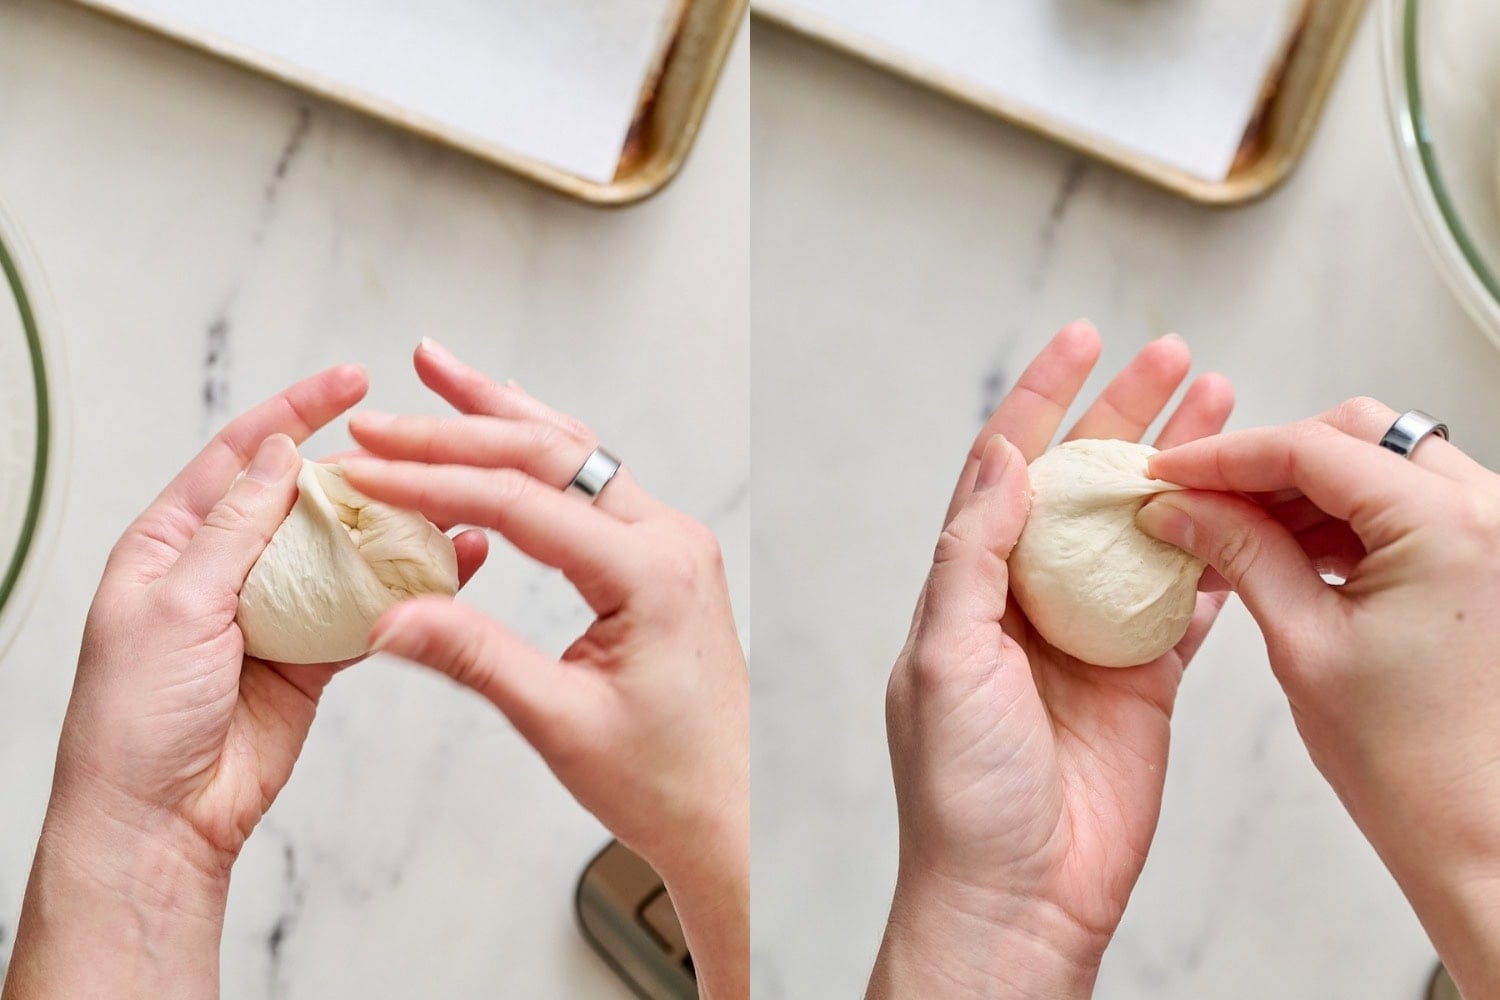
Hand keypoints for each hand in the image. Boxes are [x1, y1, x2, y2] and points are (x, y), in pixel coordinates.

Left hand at [2, 366, 486, 998]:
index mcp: (173, 543)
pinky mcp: (315, 656)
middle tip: (416, 451)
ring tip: (446, 502)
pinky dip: (405, 589)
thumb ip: (235, 528)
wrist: (161, 819)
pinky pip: (367, 608)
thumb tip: (278, 453)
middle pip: (304, 498)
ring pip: (344, 552)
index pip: (242, 456)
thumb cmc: (135, 716)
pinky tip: (446, 567)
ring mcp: (275, 612)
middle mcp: (227, 569)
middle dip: (359, 472)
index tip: (352, 381)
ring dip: (391, 529)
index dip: (296, 412)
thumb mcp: (176, 603)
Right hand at [340, 339, 747, 999]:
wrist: (732, 812)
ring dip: (501, 415)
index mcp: (651, 573)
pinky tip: (504, 424)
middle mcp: (669, 539)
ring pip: (576, 455)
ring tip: (437, 369)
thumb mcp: (560, 723)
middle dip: (457, 429)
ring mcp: (671, 542)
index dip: (432, 482)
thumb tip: (387, 615)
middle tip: (379, 418)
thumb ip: (475, 659)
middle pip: (550, 457)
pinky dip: (539, 451)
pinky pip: (593, 485)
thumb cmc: (663, 781)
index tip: (364, 472)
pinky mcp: (661, 557)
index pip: (521, 504)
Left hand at [870, 322, 1233, 998]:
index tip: (1077, 341)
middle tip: (1173, 358)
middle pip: (1083, 483)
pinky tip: (1238, 508)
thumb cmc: (958, 793)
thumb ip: (970, 557)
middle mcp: (1029, 601)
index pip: (1004, 470)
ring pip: (1142, 528)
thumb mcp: (945, 661)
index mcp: (970, 588)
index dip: (1039, 400)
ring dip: (1179, 468)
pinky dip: (1214, 554)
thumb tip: (1000, 460)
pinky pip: (1186, 599)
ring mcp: (1090, 636)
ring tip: (1221, 405)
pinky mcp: (1143, 678)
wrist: (1017, 894)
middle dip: (1126, 414)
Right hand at [1138, 398, 1499, 998]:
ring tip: (1227, 531)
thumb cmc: (1411, 762)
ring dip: (1299, 489)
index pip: (1313, 449)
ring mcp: (1493, 532)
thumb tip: (1180, 506)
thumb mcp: (1303, 643)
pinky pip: (1402, 503)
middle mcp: (1489, 512)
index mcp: (1449, 526)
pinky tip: (1279, 550)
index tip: (1166, 473)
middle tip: (1194, 499)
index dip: (1224, 457)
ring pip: (1377, 463)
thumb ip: (1241, 553)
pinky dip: (1338, 516)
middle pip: (1353, 435)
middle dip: (1264, 462)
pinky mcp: (1484, 556)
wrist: (1478, 832)